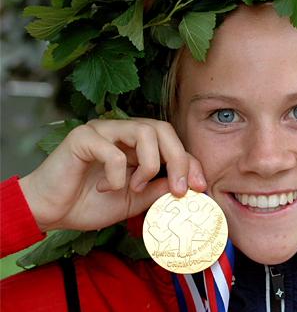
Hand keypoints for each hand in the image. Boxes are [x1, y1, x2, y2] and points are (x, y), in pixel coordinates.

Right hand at [18, 118, 206, 232]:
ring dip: (148, 166)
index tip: (200, 187)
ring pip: (144, 132)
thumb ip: (159, 189)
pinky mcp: (82, 138)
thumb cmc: (90, 203)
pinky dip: (117, 175)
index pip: (172, 143)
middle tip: (178, 189)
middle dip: (178, 160)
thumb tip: (189, 186)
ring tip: (134, 189)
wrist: (52, 211)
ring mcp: (102, 131)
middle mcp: (122, 132)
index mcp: (137, 145)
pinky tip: (107, 188)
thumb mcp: (136, 200)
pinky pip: (113, 150)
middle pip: (163, 130)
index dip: (189, 162)